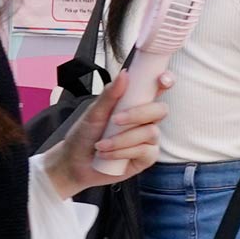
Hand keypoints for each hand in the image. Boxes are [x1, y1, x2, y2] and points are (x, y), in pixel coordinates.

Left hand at [48, 72, 169, 195]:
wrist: (73, 164)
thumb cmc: (84, 135)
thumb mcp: (93, 113)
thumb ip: (110, 95)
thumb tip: (124, 74)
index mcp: (135, 103)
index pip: (158, 88)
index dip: (166, 81)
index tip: (161, 81)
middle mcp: (146, 119)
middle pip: (160, 110)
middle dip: (138, 114)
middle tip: (115, 120)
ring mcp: (148, 139)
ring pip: (150, 132)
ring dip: (122, 139)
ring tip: (101, 145)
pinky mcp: (146, 157)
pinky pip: (145, 151)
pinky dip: (123, 152)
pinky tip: (107, 155)